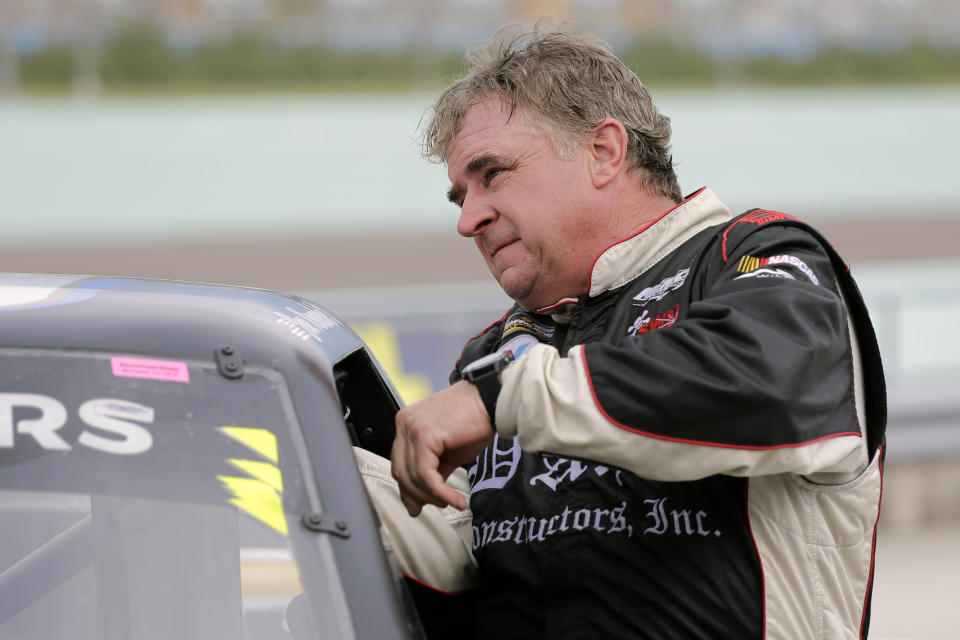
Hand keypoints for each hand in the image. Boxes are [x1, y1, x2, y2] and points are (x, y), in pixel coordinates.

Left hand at [391, 380, 494, 515]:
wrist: (490, 401)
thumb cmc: (474, 420)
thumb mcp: (448, 453)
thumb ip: (433, 472)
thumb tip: (423, 497)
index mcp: (406, 425)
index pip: (399, 464)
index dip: (408, 490)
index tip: (418, 506)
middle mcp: (404, 424)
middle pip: (401, 471)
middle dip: (417, 495)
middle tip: (437, 506)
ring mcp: (411, 428)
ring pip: (412, 476)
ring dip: (433, 496)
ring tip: (451, 501)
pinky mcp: (423, 435)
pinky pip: (426, 474)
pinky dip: (441, 492)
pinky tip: (454, 499)